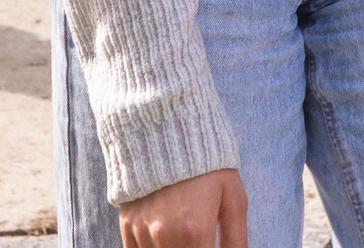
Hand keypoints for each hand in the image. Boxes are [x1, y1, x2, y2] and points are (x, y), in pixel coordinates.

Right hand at [120, 169, 244, 246]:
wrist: (168, 129)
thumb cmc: (208, 164)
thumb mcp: (233, 198)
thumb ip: (236, 239)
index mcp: (195, 230)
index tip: (208, 243)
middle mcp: (165, 234)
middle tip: (197, 237)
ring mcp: (142, 230)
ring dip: (172, 247)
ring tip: (183, 227)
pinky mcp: (127, 224)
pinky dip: (152, 247)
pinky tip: (165, 232)